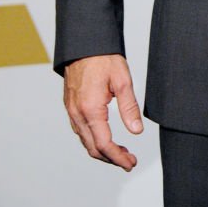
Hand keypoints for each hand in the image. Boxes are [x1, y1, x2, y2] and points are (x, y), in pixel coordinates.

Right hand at [64, 53, 142, 170]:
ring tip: (121, 151)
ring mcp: (72, 111)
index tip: (130, 163)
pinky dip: (93, 140)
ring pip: (86, 141)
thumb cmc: (103, 58)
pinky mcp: (71, 106)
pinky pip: (80, 131)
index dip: (118, 158)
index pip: (104, 145)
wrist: (84, 43)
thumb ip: (129, 107)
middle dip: (112, 158)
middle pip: (93, 148)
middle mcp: (77, 114)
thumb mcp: (123, 80)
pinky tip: (105, 137)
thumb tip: (137, 131)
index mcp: (90, 109)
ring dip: (103, 151)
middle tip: (129, 161)